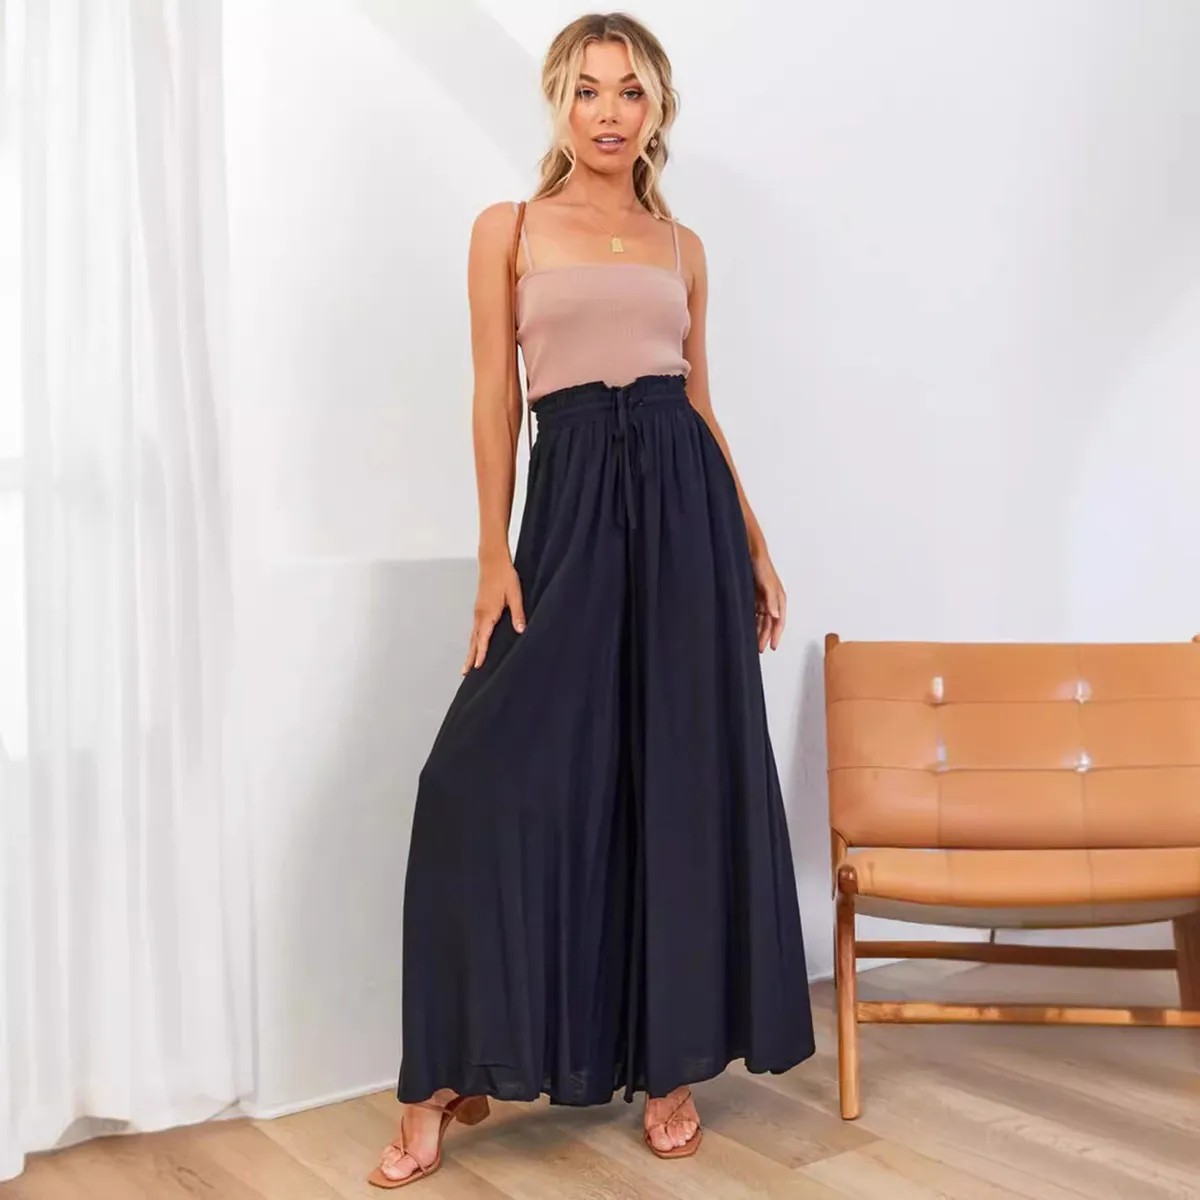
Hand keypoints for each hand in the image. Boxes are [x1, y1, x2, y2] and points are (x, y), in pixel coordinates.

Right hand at [463, 554, 525, 674]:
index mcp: (489, 613)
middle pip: (474, 640)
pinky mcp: (479, 608)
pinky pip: (474, 628)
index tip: (477, 666)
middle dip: (470, 657)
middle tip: (465, 672)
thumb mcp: (515, 594)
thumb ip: (518, 613)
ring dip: (470, 650)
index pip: (483, 637)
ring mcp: (478, 611)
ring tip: (467, 664)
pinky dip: (473, 639)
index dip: (481, 652)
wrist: (493, 561)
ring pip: (472, 635)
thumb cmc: (505, 576)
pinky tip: (475, 644)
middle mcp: (480, 614)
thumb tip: (520, 630)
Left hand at [752, 551, 785, 652]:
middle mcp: (772, 601)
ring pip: (762, 620)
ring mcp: (763, 599)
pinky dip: (752, 622)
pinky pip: (754, 613)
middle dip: (766, 636)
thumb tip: (776, 616)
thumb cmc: (762, 566)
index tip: (772, 646)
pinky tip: (747, 628)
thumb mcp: (768, 585)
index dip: (776, 635)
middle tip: (760, 649)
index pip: (779, 622)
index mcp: (779, 599)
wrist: (750, 552)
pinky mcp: (754, 597)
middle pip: (770, 623)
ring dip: (759, 631)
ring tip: (753, 643)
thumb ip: (771, 601)